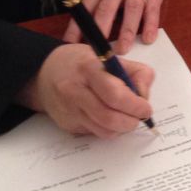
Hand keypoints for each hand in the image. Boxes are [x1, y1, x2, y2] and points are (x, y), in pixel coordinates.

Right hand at [18, 44, 155, 136]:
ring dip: (121, 128)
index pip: (115, 94)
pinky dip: (108, 129)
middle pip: (109, 118)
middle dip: (131, 121)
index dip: (135, 105)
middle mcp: (75, 91)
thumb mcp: (111, 57)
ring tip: (126, 117)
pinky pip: (94, 133)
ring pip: (103, 131)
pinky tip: (108, 117)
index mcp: (89, 69)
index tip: (145, 108)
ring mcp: (69, 110)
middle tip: (139, 117)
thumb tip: (144, 97)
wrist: (45, 73)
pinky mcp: (67, 124)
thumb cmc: (83, 63)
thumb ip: (136, 73)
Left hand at [64, 0, 166, 53]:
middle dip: (101, 31)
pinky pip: (152, 11)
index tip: (71, 45)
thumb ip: (95, 3)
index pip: (86, 8)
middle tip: (98, 51)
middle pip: (107, 9)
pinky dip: (150, 25)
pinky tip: (148, 38)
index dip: (78, 27)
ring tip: (123, 49)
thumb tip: (81, 32)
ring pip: (131, 10)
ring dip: (127, 31)